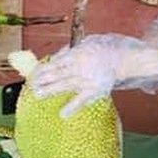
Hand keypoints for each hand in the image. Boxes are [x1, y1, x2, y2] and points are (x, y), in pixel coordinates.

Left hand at [30, 34, 157, 116]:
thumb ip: (73, 49)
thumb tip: (59, 54)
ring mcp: (87, 78)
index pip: (57, 61)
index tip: (34, 73)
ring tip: (37, 95)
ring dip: (50, 90)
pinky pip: (82, 99)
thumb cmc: (106, 49)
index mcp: (78, 53)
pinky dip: (73, 107)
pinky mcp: (95, 89)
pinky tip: (63, 115)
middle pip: (57, 73)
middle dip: (43, 78)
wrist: (126, 58)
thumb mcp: (89, 42)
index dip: (45, 67)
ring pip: (64, 84)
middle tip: (31, 84)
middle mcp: (80, 66)